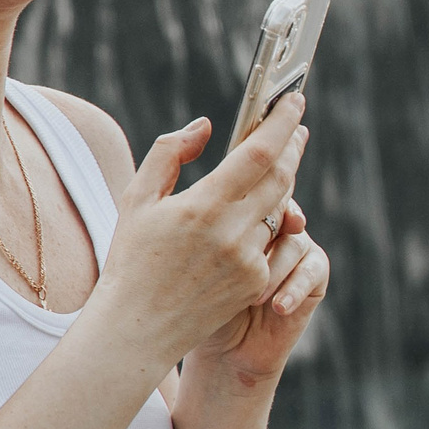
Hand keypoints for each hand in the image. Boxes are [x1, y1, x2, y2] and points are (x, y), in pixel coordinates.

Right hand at [96, 94, 317, 372]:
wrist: (138, 328)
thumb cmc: (132, 258)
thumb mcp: (138, 199)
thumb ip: (169, 153)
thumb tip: (206, 126)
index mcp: (203, 208)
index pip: (259, 154)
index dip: (282, 123)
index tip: (294, 101)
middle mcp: (232, 234)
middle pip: (281, 177)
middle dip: (292, 146)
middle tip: (296, 123)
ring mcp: (249, 261)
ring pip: (280, 207)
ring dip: (284, 179)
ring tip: (282, 156)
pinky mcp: (257, 282)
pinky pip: (271, 239)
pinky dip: (269, 218)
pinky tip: (263, 204)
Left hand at [198, 191, 330, 384]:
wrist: (224, 349)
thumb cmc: (199, 304)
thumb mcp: (197, 263)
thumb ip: (210, 231)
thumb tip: (216, 200)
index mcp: (244, 213)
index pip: (254, 188)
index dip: (257, 190)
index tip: (248, 205)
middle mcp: (274, 226)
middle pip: (281, 207)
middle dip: (274, 219)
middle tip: (258, 246)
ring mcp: (296, 249)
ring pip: (293, 242)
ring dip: (273, 271)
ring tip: (255, 299)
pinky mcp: (314, 276)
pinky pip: (312, 270)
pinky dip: (294, 288)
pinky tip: (277, 306)